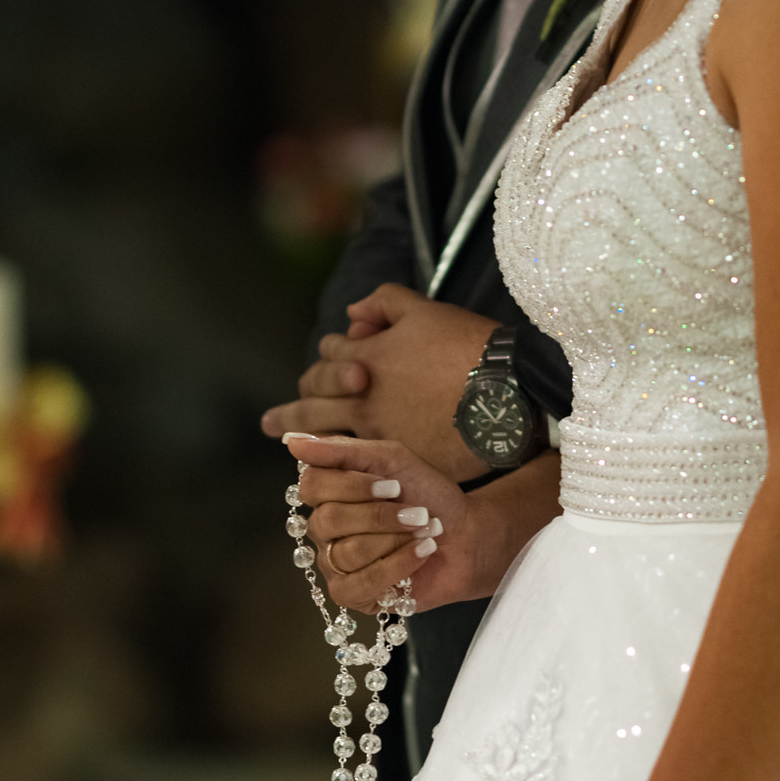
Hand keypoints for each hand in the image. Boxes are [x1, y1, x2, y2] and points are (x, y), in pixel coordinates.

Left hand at [264, 285, 494, 479]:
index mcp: (364, 361)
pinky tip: (340, 476)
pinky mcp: (402, 465)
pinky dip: (346, 470)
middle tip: (271, 425)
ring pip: (327, 443)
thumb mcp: (425, 310)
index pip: (326, 360)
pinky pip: (360, 472)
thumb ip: (384, 305)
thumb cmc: (468, 345)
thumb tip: (352, 315)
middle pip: (312, 406)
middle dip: (290, 413)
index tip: (326, 368)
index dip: (329, 359)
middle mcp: (362, 403)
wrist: (508, 390)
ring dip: (307, 446)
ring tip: (293, 454)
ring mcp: (379, 438)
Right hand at [285, 432, 514, 614]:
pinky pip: (359, 582)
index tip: (393, 485)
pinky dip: (398, 564)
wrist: (466, 534)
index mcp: (329, 493)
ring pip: (346, 552)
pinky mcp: (351, 594)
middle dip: (380, 515)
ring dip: (394, 539)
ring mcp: (334, 563)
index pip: (310, 485)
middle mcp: (324, 528)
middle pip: (327, 520)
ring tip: (421, 532)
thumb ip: (342, 450)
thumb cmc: (428, 494)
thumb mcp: (391, 459)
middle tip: (414, 511)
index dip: (352, 486)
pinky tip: (420, 553)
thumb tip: (291, 440)